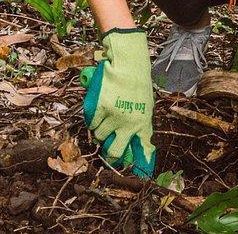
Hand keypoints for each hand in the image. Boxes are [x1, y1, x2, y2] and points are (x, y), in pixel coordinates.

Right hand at [82, 29, 155, 174]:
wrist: (128, 64)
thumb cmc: (138, 84)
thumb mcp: (145, 106)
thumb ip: (139, 124)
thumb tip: (133, 144)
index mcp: (143, 123)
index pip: (142, 150)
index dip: (139, 164)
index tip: (136, 173)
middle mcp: (128, 124)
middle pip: (114, 152)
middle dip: (110, 155)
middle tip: (107, 151)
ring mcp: (113, 117)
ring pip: (100, 136)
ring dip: (100, 131)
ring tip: (105, 119)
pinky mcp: (99, 109)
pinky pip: (91, 124)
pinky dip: (93, 121)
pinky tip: (98, 112)